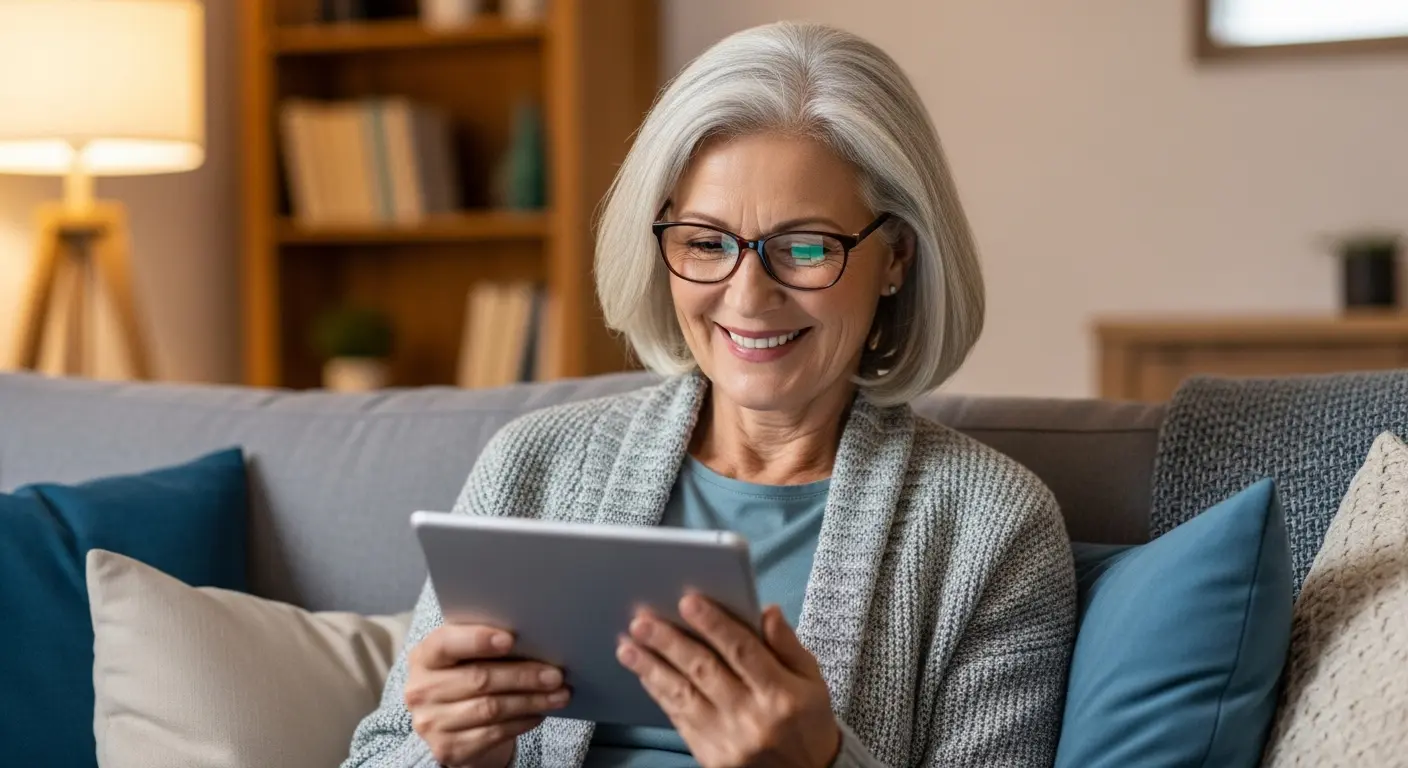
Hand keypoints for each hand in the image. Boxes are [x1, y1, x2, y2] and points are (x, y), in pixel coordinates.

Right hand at [405, 624, 570, 767]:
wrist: (452, 721)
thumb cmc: (466, 675)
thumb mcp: (466, 655)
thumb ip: (485, 643)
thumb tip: (533, 637)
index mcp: (424, 656)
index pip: (446, 644)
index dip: (478, 640)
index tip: (510, 639)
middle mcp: (421, 690)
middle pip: (478, 679)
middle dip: (523, 676)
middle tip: (556, 674)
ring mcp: (431, 723)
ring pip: (490, 709)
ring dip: (531, 701)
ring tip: (559, 695)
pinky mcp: (448, 749)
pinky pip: (492, 734)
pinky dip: (521, 722)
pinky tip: (539, 713)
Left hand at [616, 595, 841, 767]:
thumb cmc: (807, 721)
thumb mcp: (812, 681)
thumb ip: (788, 644)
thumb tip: (767, 610)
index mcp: (781, 693)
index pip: (743, 651)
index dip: (714, 624)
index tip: (688, 601)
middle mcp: (752, 716)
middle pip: (705, 670)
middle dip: (670, 643)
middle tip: (642, 621)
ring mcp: (729, 739)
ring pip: (684, 695)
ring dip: (653, 668)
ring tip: (628, 647)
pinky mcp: (711, 757)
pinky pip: (679, 719)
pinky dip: (660, 694)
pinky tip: (645, 675)